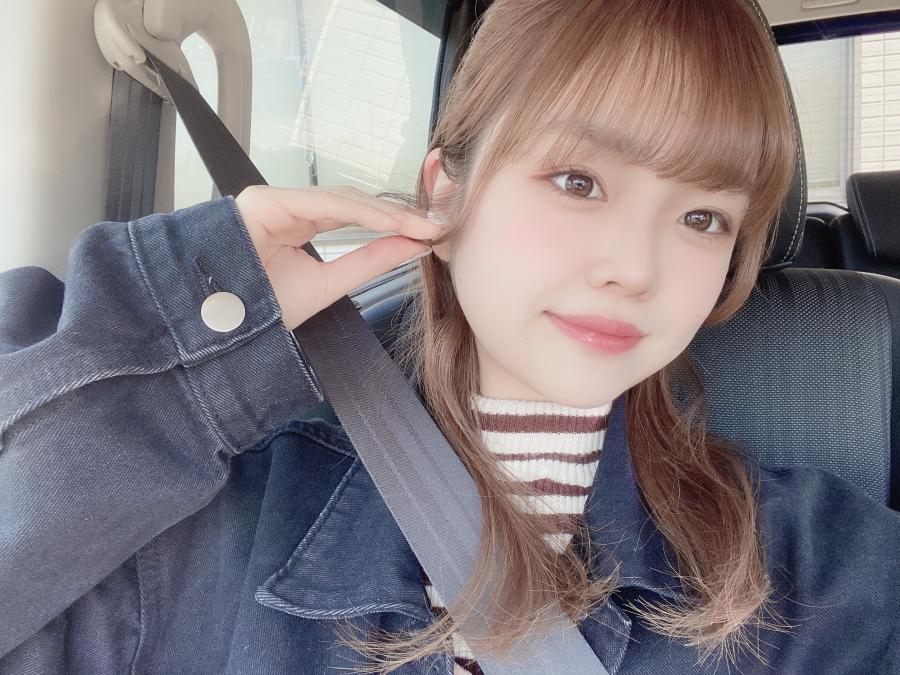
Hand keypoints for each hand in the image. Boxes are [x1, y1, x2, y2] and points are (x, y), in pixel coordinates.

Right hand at [235, 185, 439, 330]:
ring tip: (419, 227)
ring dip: (384, 213)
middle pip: (352, 202)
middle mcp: (287, 208)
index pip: (353, 215)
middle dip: (395, 214)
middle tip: (433, 227)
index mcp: (298, 224)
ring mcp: (274, 200)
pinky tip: (391, 223)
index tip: (431, 234)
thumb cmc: (263, 309)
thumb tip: (412, 243)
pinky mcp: (264, 200)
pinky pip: (322, 202)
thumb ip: (368, 261)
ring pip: (341, 198)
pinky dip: (360, 212)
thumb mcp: (329, 284)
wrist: (220, 329)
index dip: (393, 223)